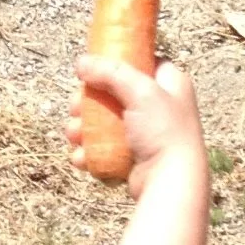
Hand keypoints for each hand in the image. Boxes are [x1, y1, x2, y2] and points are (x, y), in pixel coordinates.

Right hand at [63, 54, 202, 193]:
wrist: (171, 182)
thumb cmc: (163, 132)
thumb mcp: (141, 91)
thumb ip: (111, 72)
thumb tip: (81, 62)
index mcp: (170, 84)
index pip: (140, 63)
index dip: (115, 63)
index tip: (92, 68)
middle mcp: (159, 106)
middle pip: (113, 94)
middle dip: (88, 101)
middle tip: (74, 107)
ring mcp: (145, 133)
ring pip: (104, 123)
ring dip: (82, 128)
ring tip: (73, 136)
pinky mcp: (133, 157)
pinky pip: (104, 148)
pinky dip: (89, 152)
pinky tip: (80, 157)